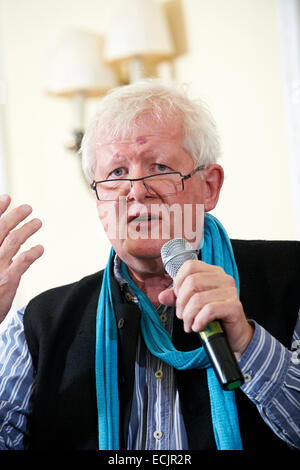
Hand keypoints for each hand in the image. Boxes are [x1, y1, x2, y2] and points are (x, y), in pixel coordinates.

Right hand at [0, 195, 43, 323]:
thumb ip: (0, 247)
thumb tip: (8, 234)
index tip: (6, 198)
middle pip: (1, 229)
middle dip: (14, 216)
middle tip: (27, 208)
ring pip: (13, 241)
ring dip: (26, 229)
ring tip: (37, 222)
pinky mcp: (8, 281)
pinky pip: (22, 262)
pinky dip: (32, 253)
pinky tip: (40, 248)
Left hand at [158, 259, 253, 357]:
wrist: (233, 335)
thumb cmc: (214, 317)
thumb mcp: (192, 305)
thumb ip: (177, 298)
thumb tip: (162, 296)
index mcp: (213, 272)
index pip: (190, 266)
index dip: (178, 282)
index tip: (177, 297)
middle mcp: (223, 278)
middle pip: (191, 282)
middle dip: (181, 302)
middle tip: (182, 316)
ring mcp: (230, 291)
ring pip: (198, 298)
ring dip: (188, 315)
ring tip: (189, 324)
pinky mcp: (234, 306)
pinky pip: (209, 310)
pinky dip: (199, 321)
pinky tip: (197, 327)